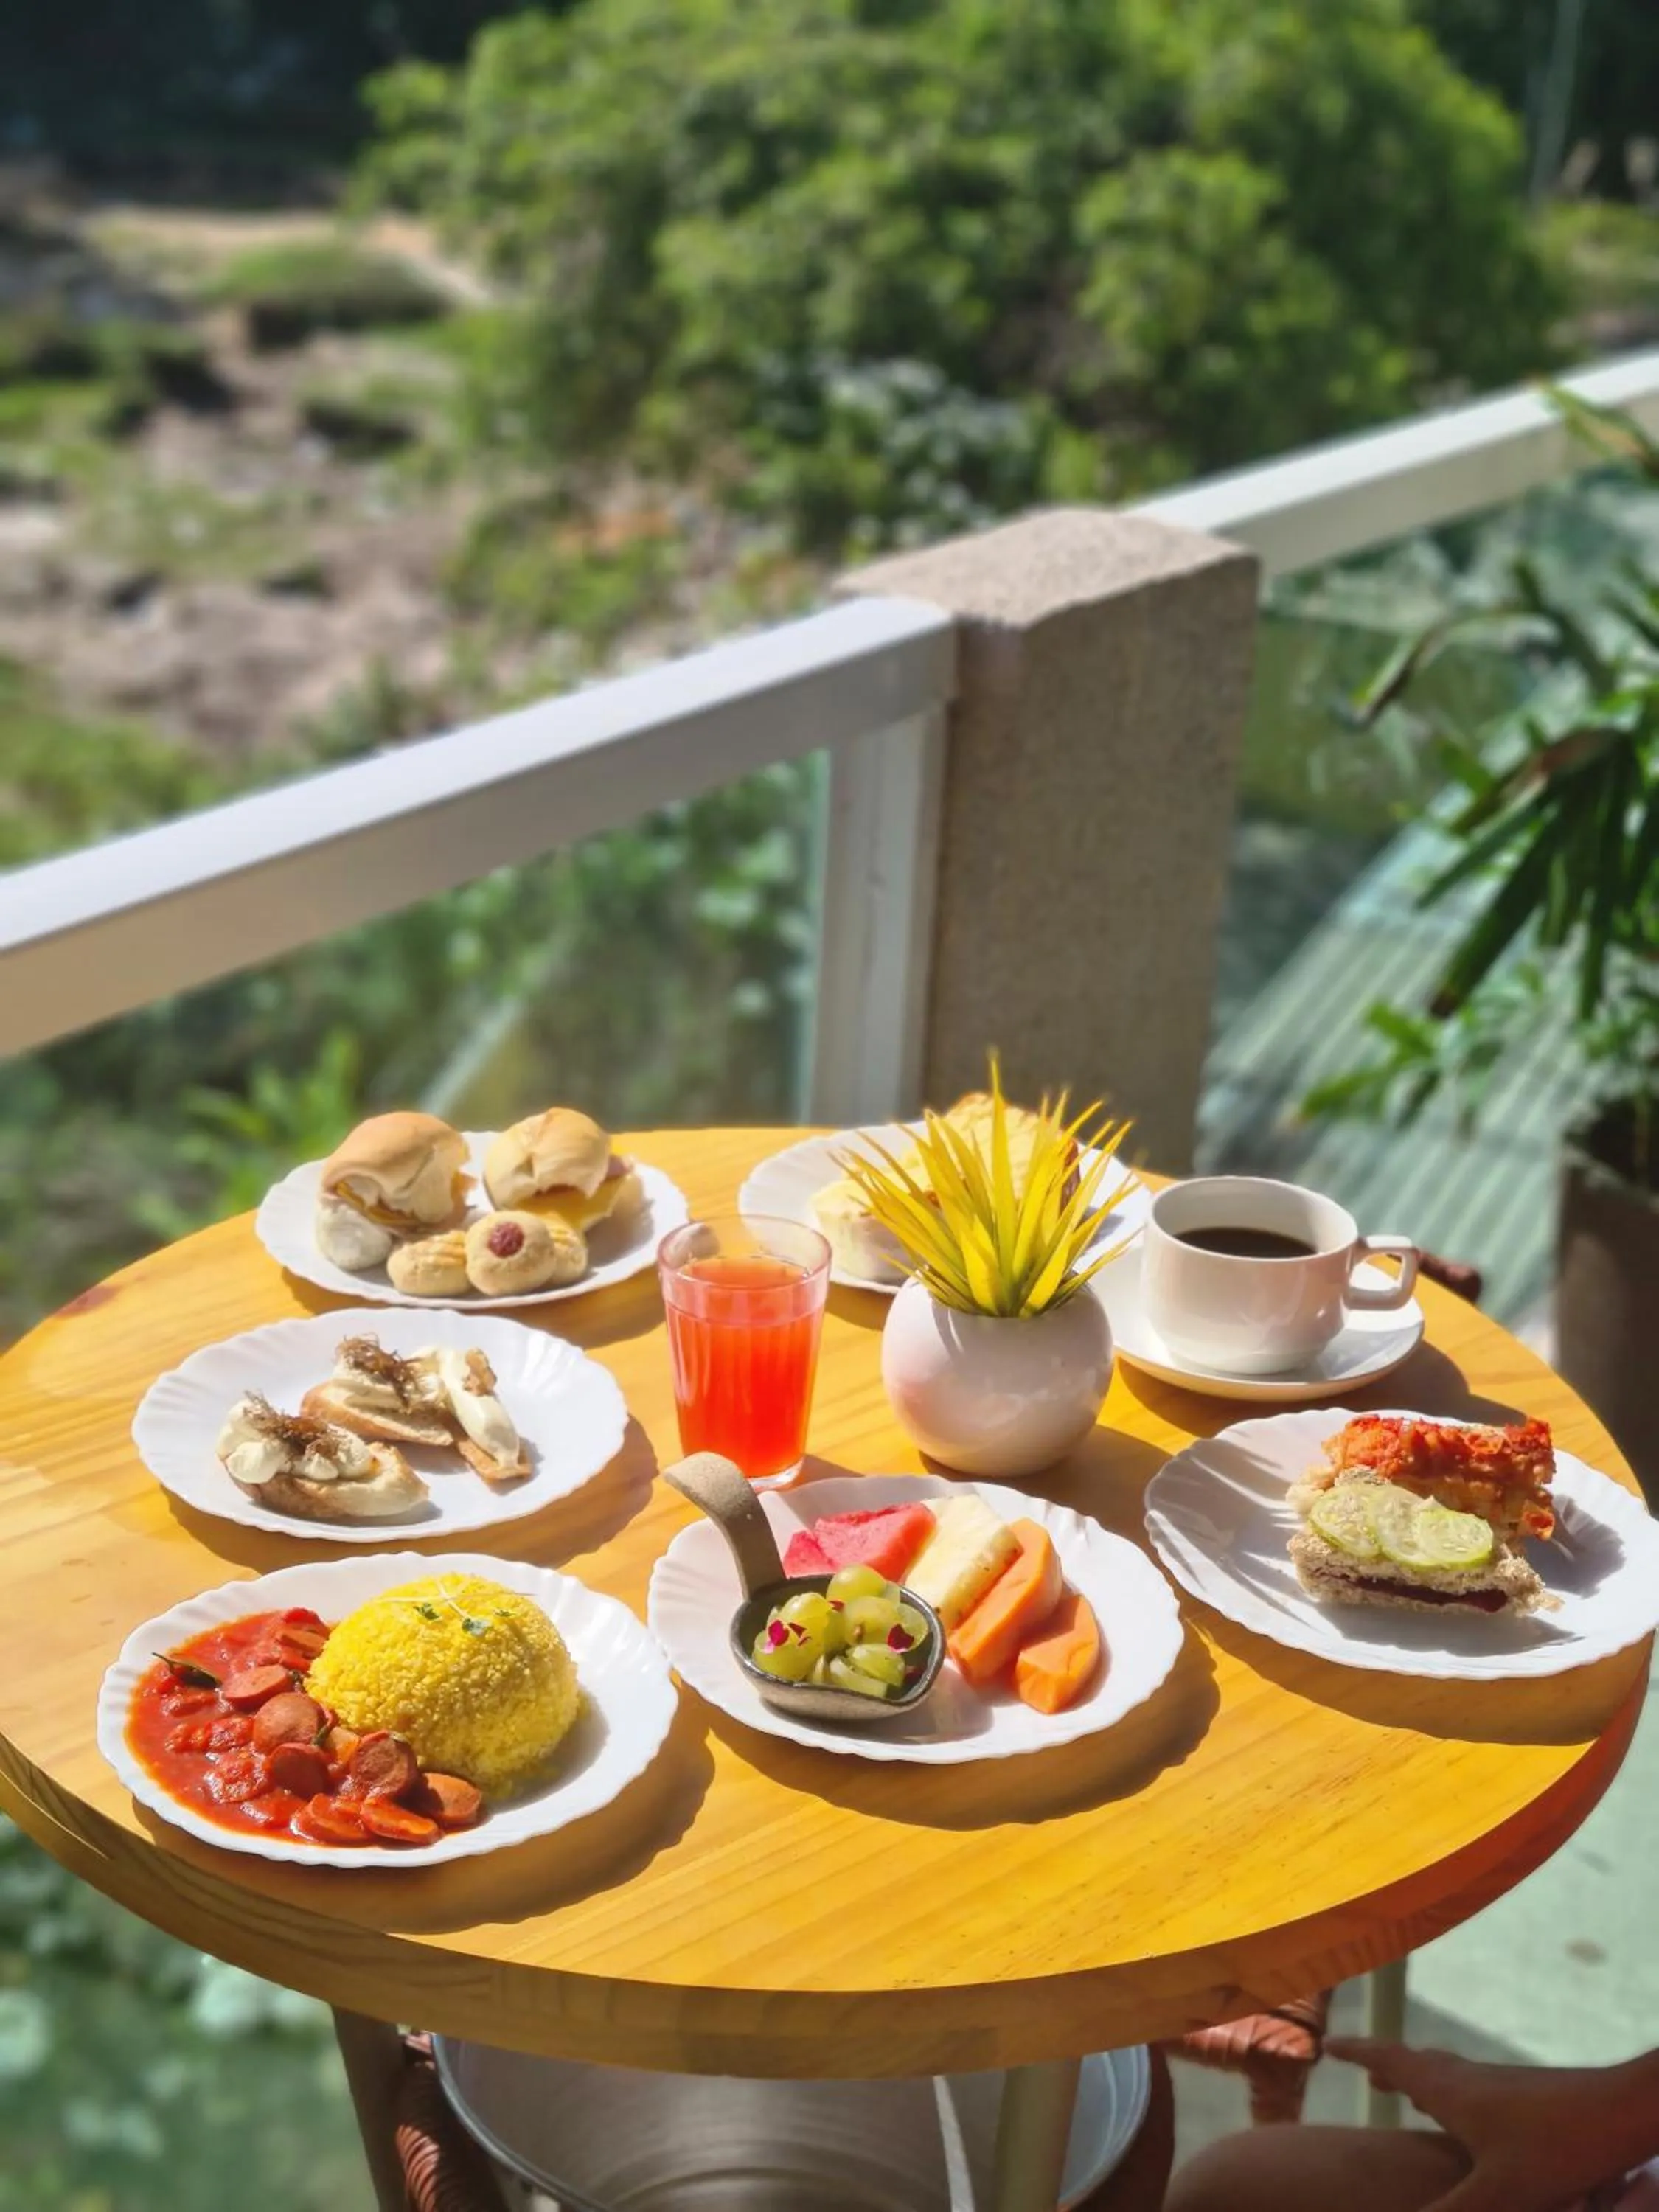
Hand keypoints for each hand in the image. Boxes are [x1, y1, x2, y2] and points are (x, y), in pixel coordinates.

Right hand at [1329, 2037, 1654, 2211]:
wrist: (1625, 2109)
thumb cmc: (1559, 2143)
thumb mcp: (1501, 2191)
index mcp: (1453, 2092)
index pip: (1391, 2061)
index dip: (1358, 2053)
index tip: (1328, 2044)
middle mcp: (1471, 2079)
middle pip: (1419, 2065)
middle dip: (1388, 2067)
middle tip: (1365, 2070)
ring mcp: (1503, 2086)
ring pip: (1450, 2075)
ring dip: (1422, 2079)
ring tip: (1408, 2089)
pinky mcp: (1531, 2097)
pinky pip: (1475, 2089)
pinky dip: (1454, 2095)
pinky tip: (1475, 2121)